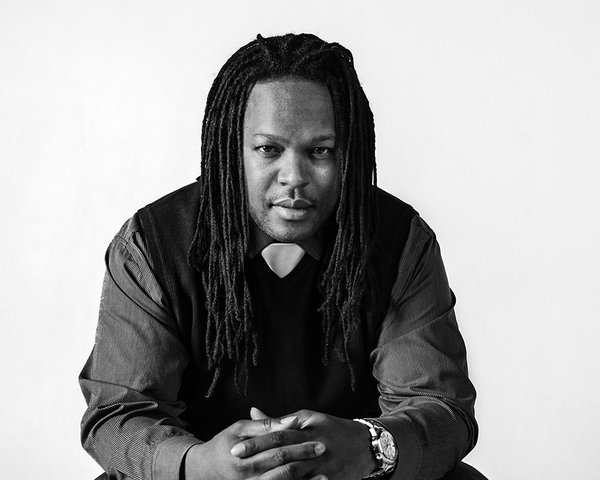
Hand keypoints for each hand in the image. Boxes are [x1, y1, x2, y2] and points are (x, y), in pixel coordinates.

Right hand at [184, 414, 325, 479]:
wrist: (206, 470)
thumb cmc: (224, 444)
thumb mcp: (239, 429)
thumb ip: (264, 425)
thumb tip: (291, 419)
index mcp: (243, 457)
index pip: (276, 448)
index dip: (298, 444)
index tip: (318, 439)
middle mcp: (248, 477)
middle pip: (282, 467)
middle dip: (304, 459)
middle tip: (323, 450)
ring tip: (325, 476)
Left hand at [231, 408, 376, 479]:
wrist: (366, 445)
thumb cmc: (332, 429)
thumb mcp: (308, 419)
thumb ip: (279, 420)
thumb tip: (252, 412)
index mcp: (307, 427)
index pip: (277, 434)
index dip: (256, 442)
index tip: (235, 448)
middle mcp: (313, 444)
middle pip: (282, 454)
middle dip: (258, 459)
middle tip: (236, 462)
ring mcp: (322, 465)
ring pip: (293, 473)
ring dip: (271, 477)